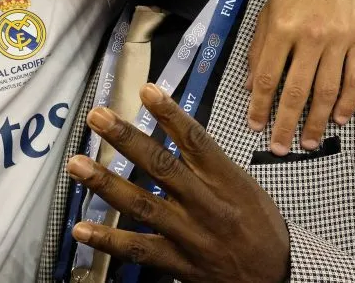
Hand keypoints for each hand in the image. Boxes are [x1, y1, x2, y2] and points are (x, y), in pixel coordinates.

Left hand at [67, 84, 289, 282]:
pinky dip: (108, 240)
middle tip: (98, 118)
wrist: (277, 278)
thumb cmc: (261, 227)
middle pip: (162, 166)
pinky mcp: (178, 264)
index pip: (196, 140)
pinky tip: (82, 227)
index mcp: (227, 181)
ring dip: (106, 184)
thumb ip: (209, 164)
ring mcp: (190, 235)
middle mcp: (206, 205)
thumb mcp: (245, 186)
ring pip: (143, 206)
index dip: (170, 114)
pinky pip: (139, 251)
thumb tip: (174, 133)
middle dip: (127, 139)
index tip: (146, 90)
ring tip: (77, 165)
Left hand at [247, 0, 354, 153]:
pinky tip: (338, 120)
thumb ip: (259, 49)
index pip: (266, 77)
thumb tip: (249, 86)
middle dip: (286, 124)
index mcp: (281, 28)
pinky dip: (347, 103)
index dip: (258, 106)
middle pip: (296, 91)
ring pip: (326, 90)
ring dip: (316, 121)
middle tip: (279, 147)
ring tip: (308, 142)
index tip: (254, 126)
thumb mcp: (267, 13)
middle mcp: (309, 36)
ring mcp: (338, 38)